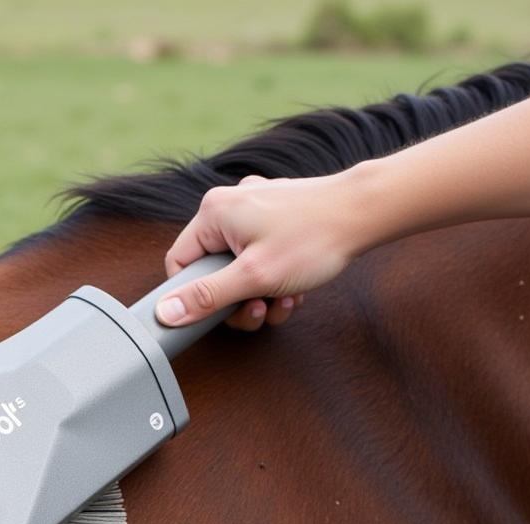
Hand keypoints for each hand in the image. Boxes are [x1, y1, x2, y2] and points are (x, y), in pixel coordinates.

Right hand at [154, 172, 362, 330]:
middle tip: (261, 308)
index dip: (194, 296)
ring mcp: (254, 209)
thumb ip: (206, 297)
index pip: (179, 263)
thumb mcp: (254, 277)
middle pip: (211, 270)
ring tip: (284, 299)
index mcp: (213, 212)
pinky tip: (294, 289)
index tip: (219, 313)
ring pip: (238, 269)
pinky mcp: (275, 217)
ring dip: (259, 295)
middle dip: (237, 301)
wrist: (365, 213)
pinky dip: (273, 280)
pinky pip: (259, 258)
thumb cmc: (313, 238)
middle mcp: (229, 205)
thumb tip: (165, 313)